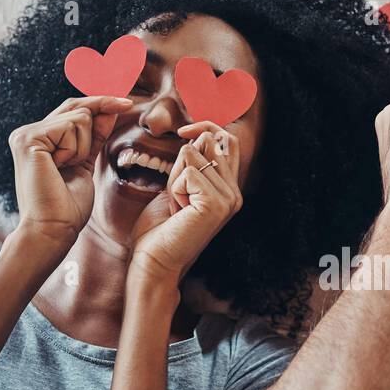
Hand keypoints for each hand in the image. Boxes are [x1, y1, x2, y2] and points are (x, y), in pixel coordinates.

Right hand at [7, 95, 130, 247]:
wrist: (53, 228)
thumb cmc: (68, 205)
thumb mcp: (85, 163)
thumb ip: (93, 136)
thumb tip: (109, 109)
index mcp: (39, 139)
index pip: (74, 110)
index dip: (101, 104)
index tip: (127, 103)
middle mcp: (28, 132)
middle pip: (78, 108)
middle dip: (93, 131)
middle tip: (78, 162)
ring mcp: (26, 134)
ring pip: (79, 117)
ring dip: (83, 147)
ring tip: (65, 169)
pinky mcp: (29, 138)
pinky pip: (71, 126)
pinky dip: (75, 148)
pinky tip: (60, 167)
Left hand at [129, 122, 242, 281]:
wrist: (155, 262)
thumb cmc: (161, 228)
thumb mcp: (179, 187)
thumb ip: (193, 164)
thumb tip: (196, 135)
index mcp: (230, 189)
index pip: (228, 140)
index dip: (206, 127)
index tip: (182, 132)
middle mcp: (235, 193)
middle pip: (208, 142)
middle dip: (182, 161)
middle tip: (176, 194)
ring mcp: (229, 199)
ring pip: (193, 153)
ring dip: (175, 176)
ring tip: (177, 205)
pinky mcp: (216, 203)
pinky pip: (188, 170)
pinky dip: (174, 187)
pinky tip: (178, 211)